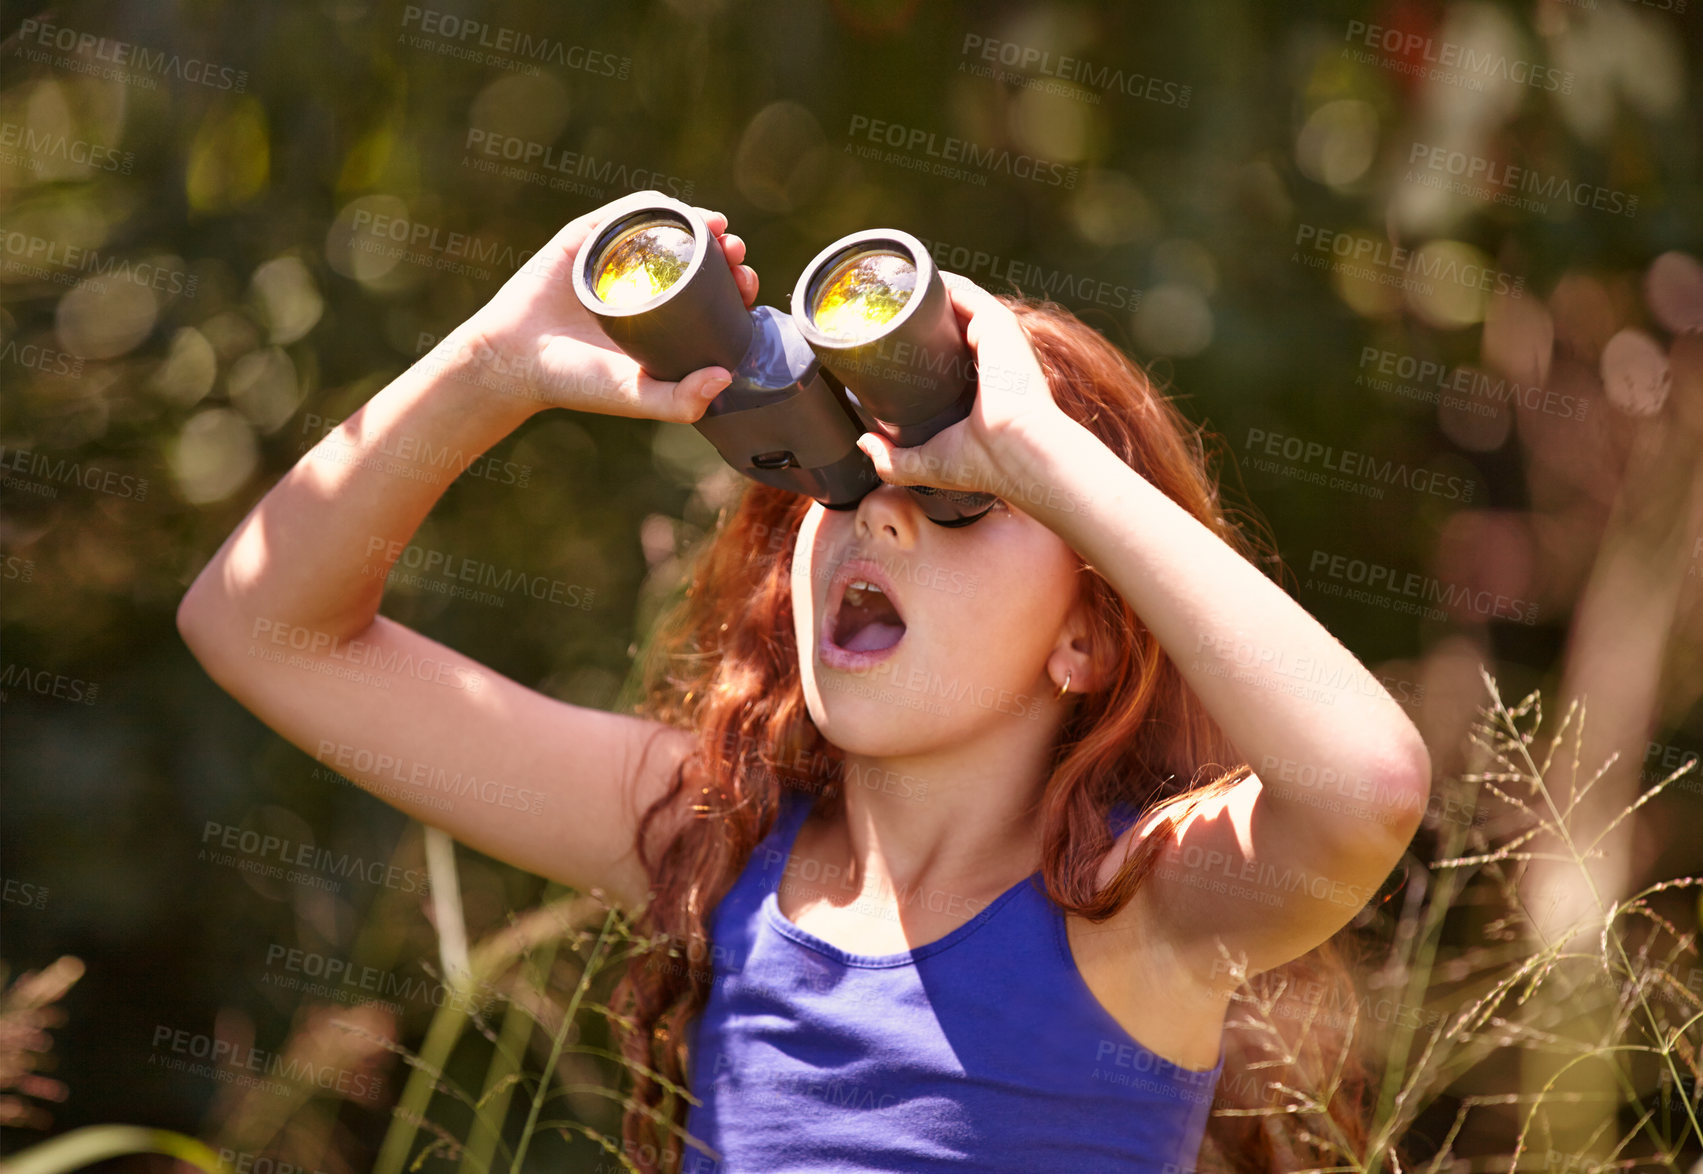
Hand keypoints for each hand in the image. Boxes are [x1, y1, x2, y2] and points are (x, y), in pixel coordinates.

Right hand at [457, 191, 757, 420]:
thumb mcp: (637, 397)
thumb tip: (726, 378)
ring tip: (718, 229)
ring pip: (668, 232)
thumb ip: (681, 401)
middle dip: (724, 254)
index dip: (736, 289)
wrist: (515, 360)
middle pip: (700, 260)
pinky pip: (625, 214)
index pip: (714, 298)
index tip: (747, 286)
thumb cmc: (577, 383)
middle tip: (736, 257)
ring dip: (698, 223)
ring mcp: (619, 260)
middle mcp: (647, 288)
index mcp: (666, 323)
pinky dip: (651, 206)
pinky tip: (671, 208)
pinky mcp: (589, 238)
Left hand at [853, 274, 1075, 496]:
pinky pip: (964, 291)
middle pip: (950, 324)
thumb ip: (893, 460)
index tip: (889, 340)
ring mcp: (997, 337)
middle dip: (917, 315)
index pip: (950, 353)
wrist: (1017, 451)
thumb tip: (865, 442)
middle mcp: (993, 357)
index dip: (920, 344)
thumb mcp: (928, 464)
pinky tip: (909, 277)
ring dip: (923, 293)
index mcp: (985, 386)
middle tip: (880, 310)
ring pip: (955, 303)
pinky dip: (938, 281)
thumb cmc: (983, 463)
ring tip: (887, 287)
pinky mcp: (996, 322)